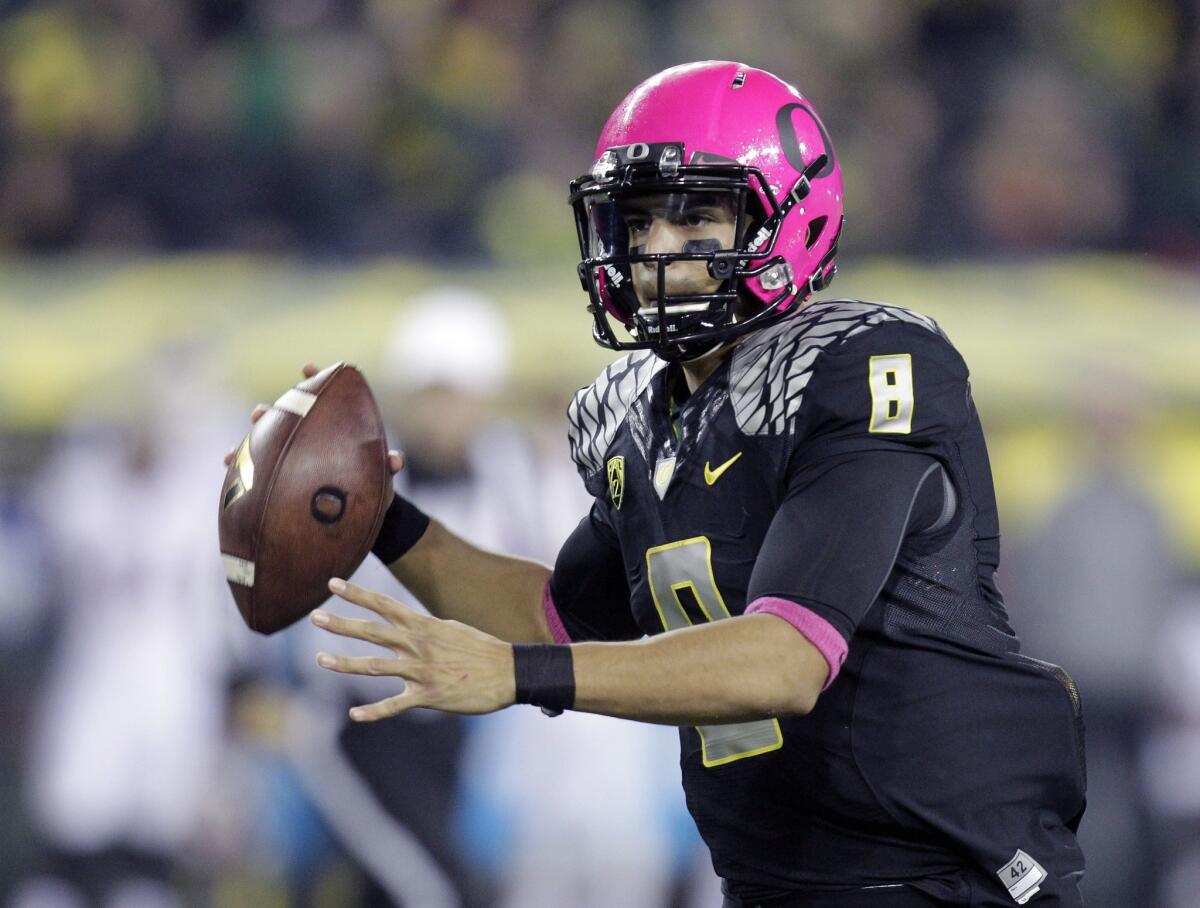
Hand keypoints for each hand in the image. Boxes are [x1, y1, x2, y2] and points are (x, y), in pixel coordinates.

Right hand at [222, 363, 404, 489]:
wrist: (359, 515)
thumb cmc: (372, 487)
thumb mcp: (380, 477)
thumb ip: (387, 465)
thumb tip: (395, 460)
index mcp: (332, 427)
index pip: (323, 396)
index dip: (315, 378)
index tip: (308, 366)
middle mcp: (308, 436)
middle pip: (286, 416)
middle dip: (272, 411)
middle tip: (261, 411)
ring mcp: (292, 455)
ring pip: (267, 438)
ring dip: (253, 435)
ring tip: (242, 437)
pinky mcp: (279, 476)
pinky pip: (257, 468)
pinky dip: (242, 463)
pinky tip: (227, 462)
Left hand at [311, 578, 515, 719]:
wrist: (510, 673)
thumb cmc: (482, 651)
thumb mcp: (452, 629)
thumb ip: (426, 629)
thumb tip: (409, 626)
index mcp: (424, 627)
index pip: (384, 605)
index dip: (357, 594)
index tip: (333, 583)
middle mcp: (418, 645)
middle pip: (372, 631)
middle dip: (341, 623)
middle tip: (314, 617)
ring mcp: (421, 671)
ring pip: (374, 667)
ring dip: (344, 664)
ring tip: (320, 659)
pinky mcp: (429, 697)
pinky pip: (395, 705)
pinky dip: (373, 712)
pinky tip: (354, 716)